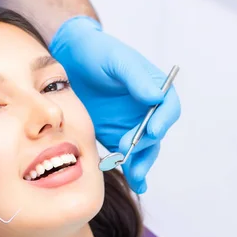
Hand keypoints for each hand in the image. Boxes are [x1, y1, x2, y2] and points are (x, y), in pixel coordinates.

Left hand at [50, 17, 180, 193]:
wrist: (69, 59)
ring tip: (134, 177)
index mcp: (153, 88)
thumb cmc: (97, 53)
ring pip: (143, 149)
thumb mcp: (116, 60)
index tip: (151, 131)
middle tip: (128, 152)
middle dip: (146, 147)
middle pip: (155, 133)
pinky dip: (130, 169)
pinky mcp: (114, 134)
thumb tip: (156, 97)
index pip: (167, 108)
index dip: (162, 121)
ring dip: (141, 164)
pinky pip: (125, 155)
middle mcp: (145, 109)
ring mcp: (130, 124)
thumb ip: (136, 77)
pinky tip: (133, 183)